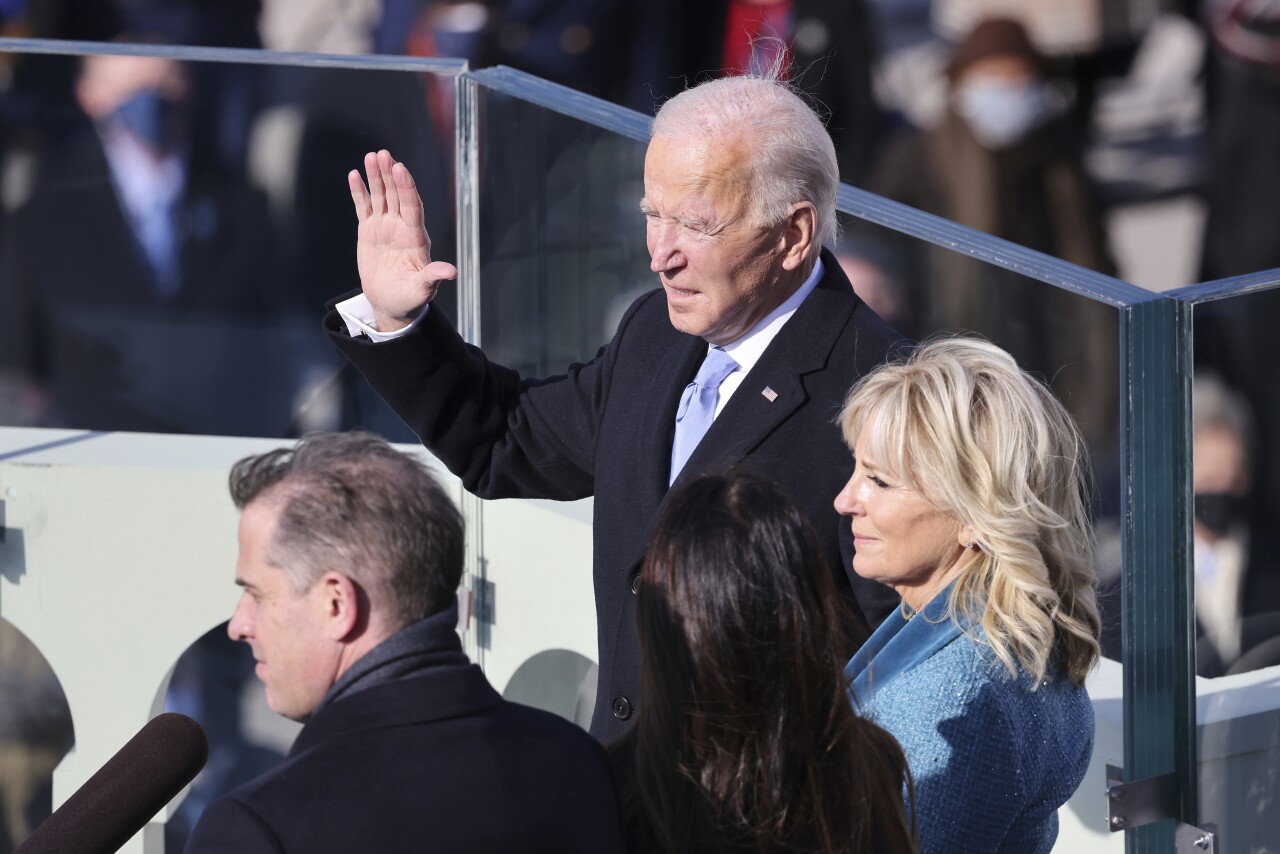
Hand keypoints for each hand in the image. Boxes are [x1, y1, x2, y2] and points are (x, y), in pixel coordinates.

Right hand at [349, 150, 456, 331]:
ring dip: (376, 177)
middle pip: (397, 195)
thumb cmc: (411, 297)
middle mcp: (401, 227)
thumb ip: (433, 276)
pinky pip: (364, 207)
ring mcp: (385, 227)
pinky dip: (359, 192)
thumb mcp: (423, 289)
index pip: (412, 207)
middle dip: (390, 175)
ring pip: (381, 196)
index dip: (407, 188)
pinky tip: (354, 174)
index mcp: (416, 237)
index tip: (401, 170)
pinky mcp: (369, 231)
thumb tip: (452, 272)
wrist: (391, 303)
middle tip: (384, 154)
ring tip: (371, 156)